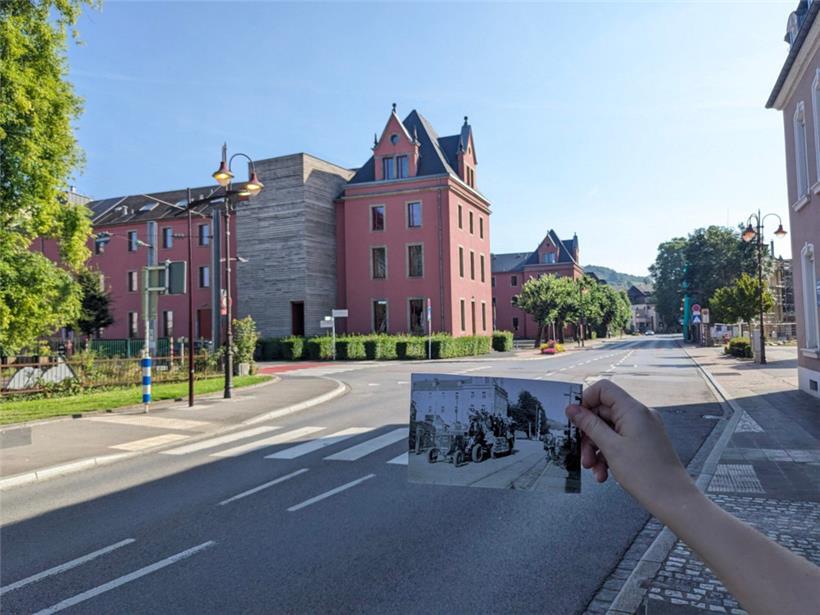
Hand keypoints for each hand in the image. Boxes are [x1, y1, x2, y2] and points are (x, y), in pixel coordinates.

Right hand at [565, 380, 695, 513]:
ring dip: (596, 448)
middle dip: (589, 434)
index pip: (603, 389)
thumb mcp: (610, 447)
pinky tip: (604, 473)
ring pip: (609, 430)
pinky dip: (608, 455)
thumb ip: (590, 425)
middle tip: (582, 453)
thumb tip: (572, 409)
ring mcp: (643, 429)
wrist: (672, 499)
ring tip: (593, 468)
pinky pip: (619, 441)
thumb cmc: (646, 474)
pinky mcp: (644, 443)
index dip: (586, 400)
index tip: (575, 419)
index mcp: (633, 410)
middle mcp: (640, 415)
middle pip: (603, 412)